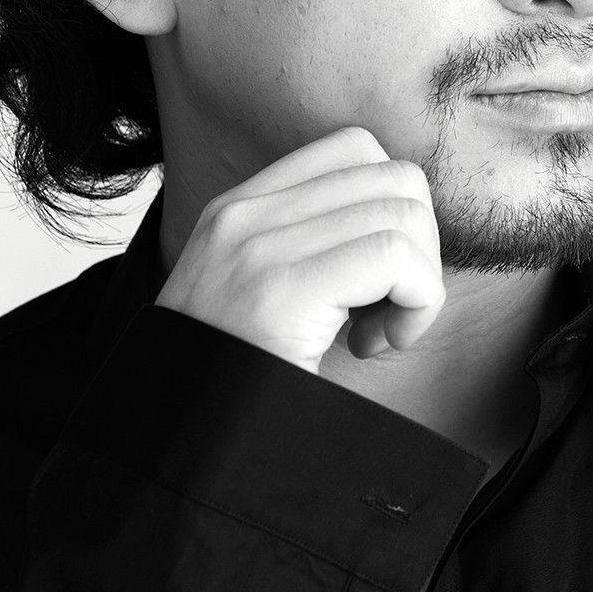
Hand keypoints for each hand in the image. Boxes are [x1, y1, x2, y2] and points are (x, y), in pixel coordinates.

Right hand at [155, 126, 445, 374]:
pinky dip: (416, 304)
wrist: (171, 443)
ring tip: (378, 335)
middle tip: (388, 311)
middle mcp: (246, 214)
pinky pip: (394, 258)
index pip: (355, 148)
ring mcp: (259, 245)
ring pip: (404, 216)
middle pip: (394, 177)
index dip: (396, 206)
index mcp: (240, 207)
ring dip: (419, 283)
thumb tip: (407, 233)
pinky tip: (380, 345)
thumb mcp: (259, 290)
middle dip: (421, 246)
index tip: (380, 274)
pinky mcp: (281, 287)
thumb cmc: (233, 380)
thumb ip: (312, 246)